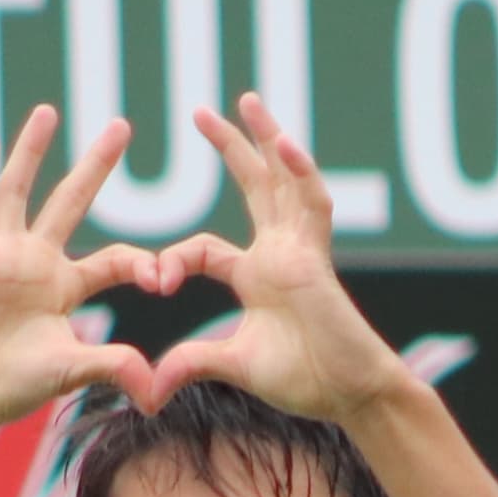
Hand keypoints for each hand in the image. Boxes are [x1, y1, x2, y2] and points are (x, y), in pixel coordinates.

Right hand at [0, 108, 166, 442]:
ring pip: (17, 190)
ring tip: (50, 111)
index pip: (114, 259)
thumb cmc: (8, 388)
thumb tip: (157, 393)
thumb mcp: (68, 371)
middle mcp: (36, 262)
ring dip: (32, 151)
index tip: (161, 278)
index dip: (140, 263)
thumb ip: (110, 367)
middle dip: (97, 165)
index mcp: (66, 288)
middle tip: (123, 126)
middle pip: (72, 201)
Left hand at [148, 96, 416, 426]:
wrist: (350, 394)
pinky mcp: (319, 259)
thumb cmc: (304, 379)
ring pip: (285, 180)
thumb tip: (147, 391)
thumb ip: (190, 365)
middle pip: (254, 186)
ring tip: (248, 101)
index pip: (203, 249)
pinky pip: (313, 206)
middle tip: (200, 112)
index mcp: (256, 275)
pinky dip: (302, 174)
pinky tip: (284, 144)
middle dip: (229, 147)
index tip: (154, 283)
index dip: (172, 260)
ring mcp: (302, 250)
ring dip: (268, 139)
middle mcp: (279, 253)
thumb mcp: (232, 365)